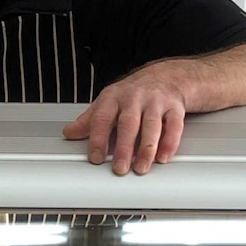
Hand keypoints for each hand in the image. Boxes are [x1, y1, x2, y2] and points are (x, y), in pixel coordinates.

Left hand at [63, 71, 187, 175]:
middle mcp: (135, 98)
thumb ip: (89, 120)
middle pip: (128, 123)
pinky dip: (169, 143)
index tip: (95, 157)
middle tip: (119, 168)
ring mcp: (156, 102)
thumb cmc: (133, 94)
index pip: (102, 118)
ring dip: (147, 149)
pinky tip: (163, 157)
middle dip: (124, 147)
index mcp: (114, 97)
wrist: (166, 76)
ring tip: (141, 167)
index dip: (98, 139)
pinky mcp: (175, 108)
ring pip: (152, 125)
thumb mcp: (107, 102)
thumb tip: (69, 133)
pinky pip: (174, 126)